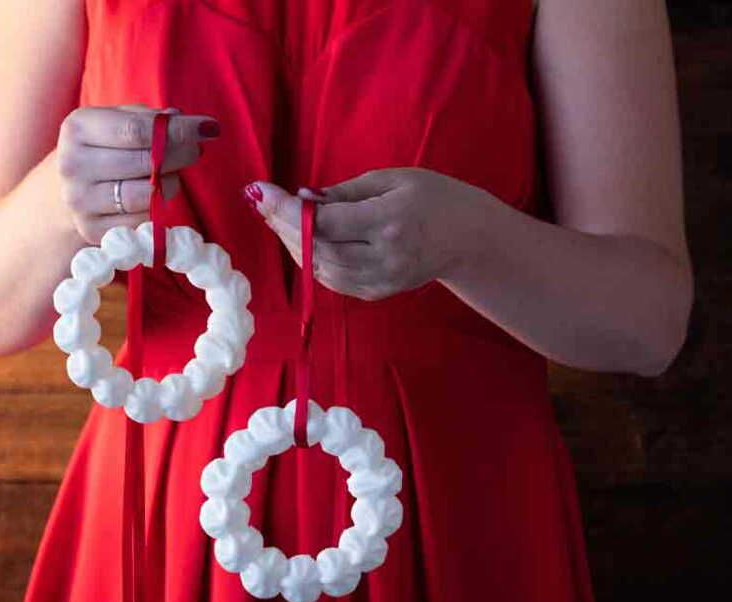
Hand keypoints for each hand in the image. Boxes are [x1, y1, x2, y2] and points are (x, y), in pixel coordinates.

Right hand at [55, 103, 220, 243]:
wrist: (64, 189)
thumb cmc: (100, 148)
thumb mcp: (117, 122)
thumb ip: (151, 119)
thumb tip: (185, 121)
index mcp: (78, 129)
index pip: (137, 130)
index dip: (179, 130)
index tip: (208, 128)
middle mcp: (73, 165)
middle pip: (146, 162)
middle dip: (181, 154)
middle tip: (195, 149)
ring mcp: (81, 201)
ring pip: (148, 193)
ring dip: (171, 181)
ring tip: (171, 171)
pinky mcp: (93, 230)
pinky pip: (144, 218)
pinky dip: (157, 205)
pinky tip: (154, 194)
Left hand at [242, 167, 496, 300]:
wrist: (469, 239)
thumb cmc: (436, 198)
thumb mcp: (395, 179)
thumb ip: (346, 191)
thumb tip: (303, 198)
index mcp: (389, 221)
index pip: (325, 222)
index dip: (287, 209)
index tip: (262, 192)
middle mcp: (382, 257)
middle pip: (316, 248)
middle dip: (284, 225)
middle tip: (265, 203)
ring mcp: (380, 280)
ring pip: (320, 268)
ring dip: (293, 243)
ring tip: (280, 219)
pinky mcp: (377, 292)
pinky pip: (332, 280)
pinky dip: (311, 261)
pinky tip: (304, 241)